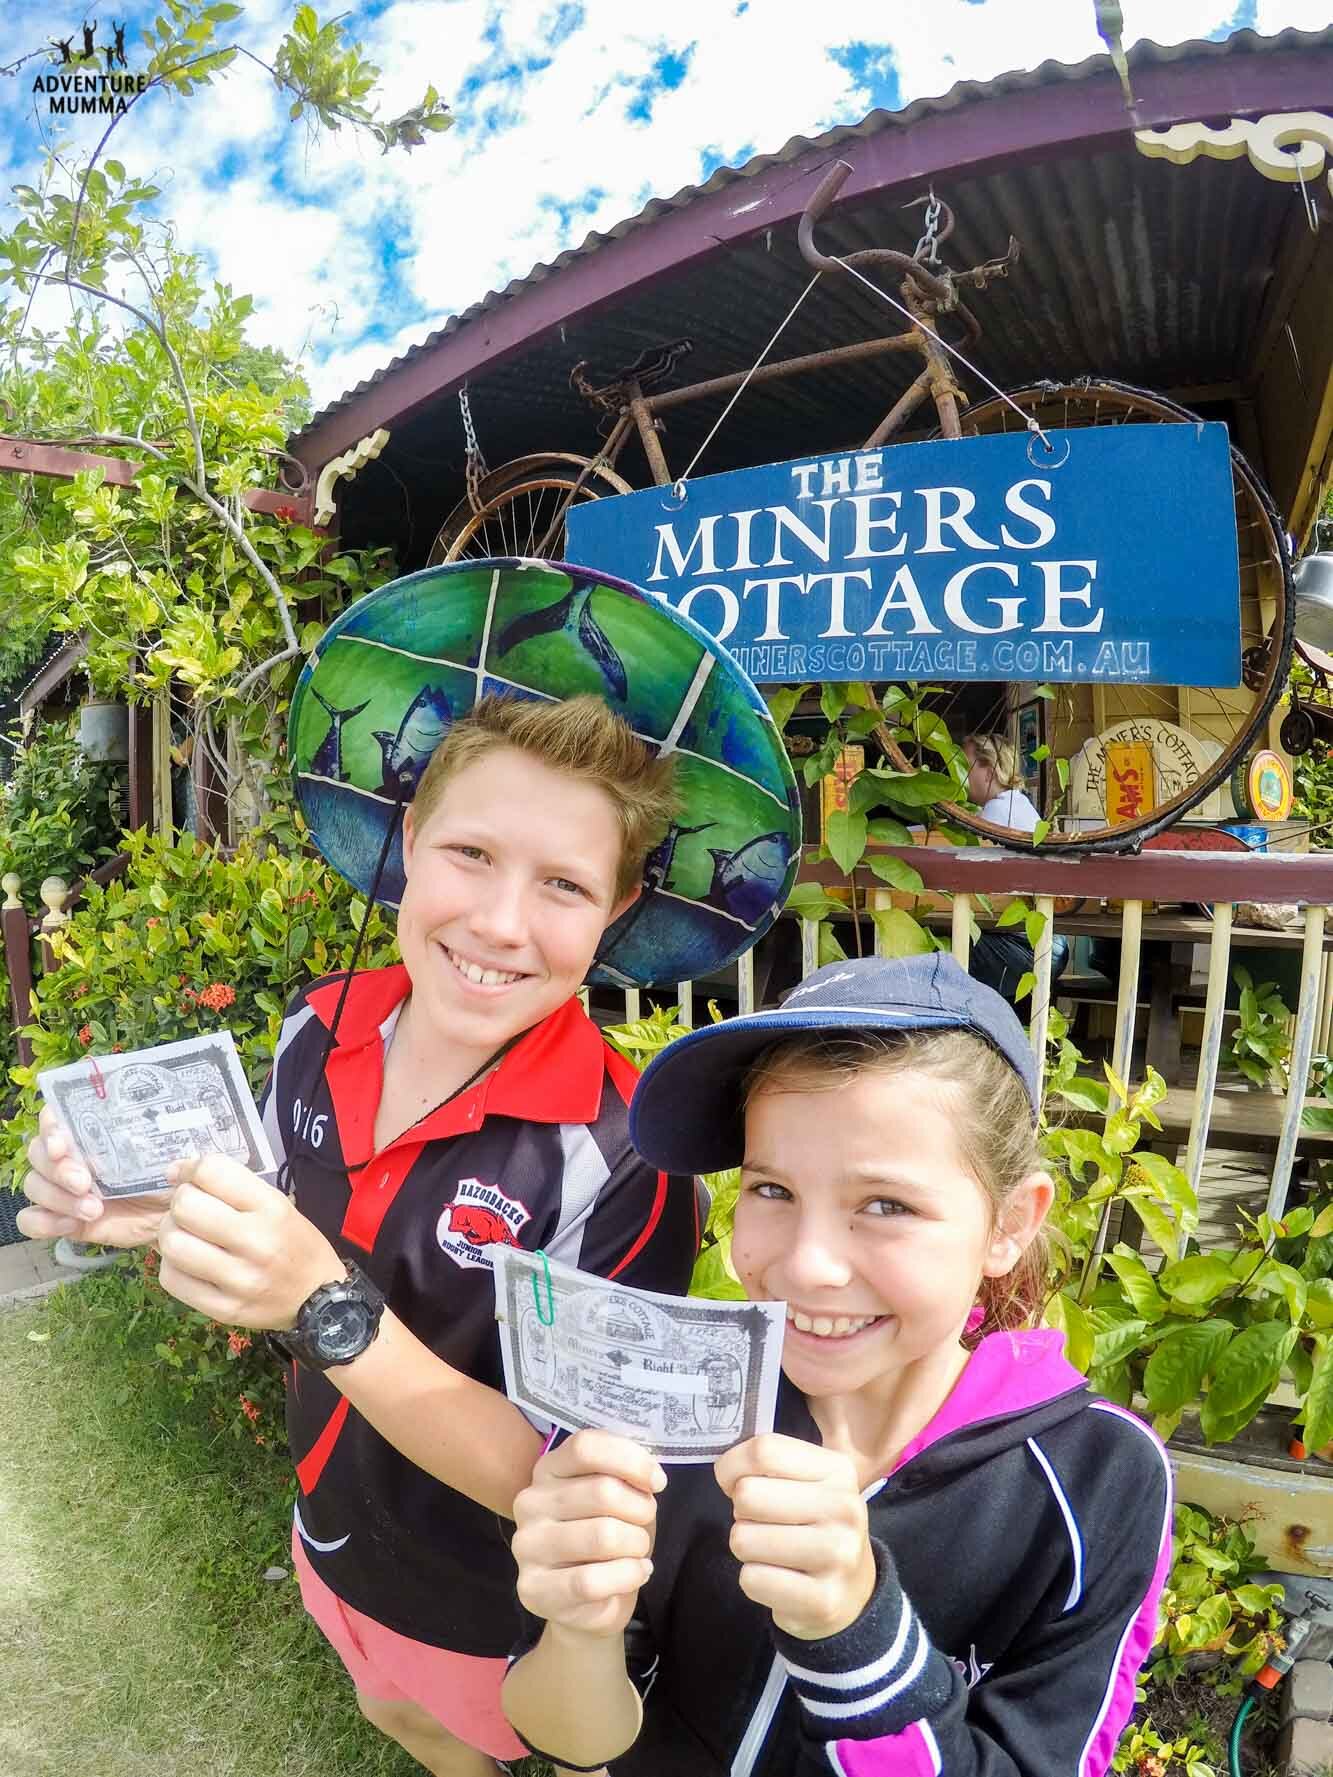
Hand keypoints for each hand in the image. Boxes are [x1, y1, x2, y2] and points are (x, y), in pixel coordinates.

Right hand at [17, 1106, 166, 1247]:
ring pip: (34, 1185)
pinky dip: (43, 1223)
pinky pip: (31, 1219)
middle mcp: (72, 1156)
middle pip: (38, 1153)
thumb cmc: (174, 1178)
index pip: (55, 1118)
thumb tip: (171, 1148)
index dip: (51, 1128)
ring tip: (94, 1210)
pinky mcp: (62, 1219)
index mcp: (93, 1132)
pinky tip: (71, 1226)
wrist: (174, 1220)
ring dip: (57, 1198)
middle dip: (58, 1168)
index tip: (63, 1145)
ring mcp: (63, 1189)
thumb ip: (169, 1146)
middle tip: (85, 1183)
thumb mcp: (175, 1156)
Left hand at [155, 1154, 342, 1330]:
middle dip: (179, 1203)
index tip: (187, 1177)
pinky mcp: (224, 1309)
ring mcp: (239, 1279)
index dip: (190, 1169)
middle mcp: (257, 1241)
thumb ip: (232, 1186)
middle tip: (190, 1211)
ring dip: (171, 1235)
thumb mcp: (278, 1204)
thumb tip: (174, 1172)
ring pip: (173, 1244)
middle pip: (185, 1207)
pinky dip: (172, 1266)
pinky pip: (172, 1279)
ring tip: (186, 1237)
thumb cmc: (295, 1243)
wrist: (319, 1298)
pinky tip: (188, 1264)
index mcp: (272, 1208)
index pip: (212, 1172)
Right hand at [512, 1428, 664, 1638]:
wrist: (589, 1603)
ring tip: (638, 1551)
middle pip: (602, 1491)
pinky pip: (592, 1581)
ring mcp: (526, 1546)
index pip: (586, 1447)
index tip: (658, 1482)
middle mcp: (530, 1502)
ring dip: (636, 1544)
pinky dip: (628, 1575)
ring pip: (602, 1535)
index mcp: (548, 1469)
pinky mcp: (533, 1589)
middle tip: (645, 1525)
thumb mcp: (619, 1497)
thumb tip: (651, 1476)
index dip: (631, 1460)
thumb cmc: (607, 1538)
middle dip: (640, 1509)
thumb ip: (626, 1475)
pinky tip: (637, 1572)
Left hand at [714, 1434, 876, 1640]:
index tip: (734, 1483)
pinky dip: (754, 1580)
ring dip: (747, 1548)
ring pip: (744, 1539)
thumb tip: (726, 1470)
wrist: (852, 1591)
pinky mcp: (823, 1601)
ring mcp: (838, 1556)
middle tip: (763, 1524)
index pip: (764, 1451)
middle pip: (747, 1495)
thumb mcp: (805, 1482)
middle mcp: (844, 1508)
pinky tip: (779, 1579)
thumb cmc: (815, 1525)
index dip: (732, 1466)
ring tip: (773, 1552)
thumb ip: (768, 1464)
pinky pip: (752, 1579)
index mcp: (837, 1470)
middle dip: (741, 1513)